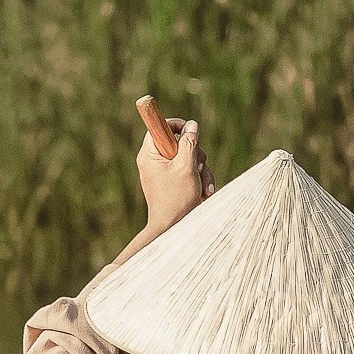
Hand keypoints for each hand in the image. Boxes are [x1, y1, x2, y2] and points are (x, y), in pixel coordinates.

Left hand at [132, 96, 206, 235]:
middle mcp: (154, 161)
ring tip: (203, 187)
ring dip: (201, 170)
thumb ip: (189, 143)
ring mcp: (163, 172)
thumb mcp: (186, 166)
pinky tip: (203, 193)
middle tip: (198, 168)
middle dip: (195, 154)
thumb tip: (191, 126)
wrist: (172, 228)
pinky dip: (198, 179)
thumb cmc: (176, 198)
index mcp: (150, 154)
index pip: (160, 127)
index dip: (176, 125)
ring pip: (188, 158)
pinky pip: (188, 171)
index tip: (190, 131)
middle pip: (179, 142)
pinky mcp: (172, 181)